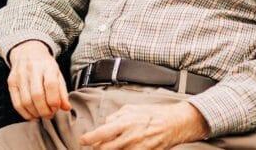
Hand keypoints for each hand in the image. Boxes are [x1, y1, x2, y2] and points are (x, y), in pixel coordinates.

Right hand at [6, 40, 69, 120]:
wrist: (27, 52)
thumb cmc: (45, 66)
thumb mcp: (57, 74)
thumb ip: (62, 92)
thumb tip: (66, 108)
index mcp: (47, 65)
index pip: (51, 85)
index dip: (54, 101)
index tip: (56, 108)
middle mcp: (32, 69)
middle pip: (37, 95)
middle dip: (45, 110)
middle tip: (50, 114)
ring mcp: (20, 76)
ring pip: (26, 101)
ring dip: (35, 113)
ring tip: (42, 114)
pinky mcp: (11, 82)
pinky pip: (16, 103)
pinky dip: (25, 114)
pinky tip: (32, 115)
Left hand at [79, 101, 208, 149]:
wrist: (173, 124)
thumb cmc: (153, 115)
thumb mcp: (132, 108)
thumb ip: (116, 116)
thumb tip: (105, 123)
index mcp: (125, 123)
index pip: (101, 133)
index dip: (89, 138)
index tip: (83, 140)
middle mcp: (129, 138)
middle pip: (104, 149)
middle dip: (97, 148)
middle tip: (95, 145)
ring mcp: (136, 148)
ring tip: (109, 146)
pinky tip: (122, 149)